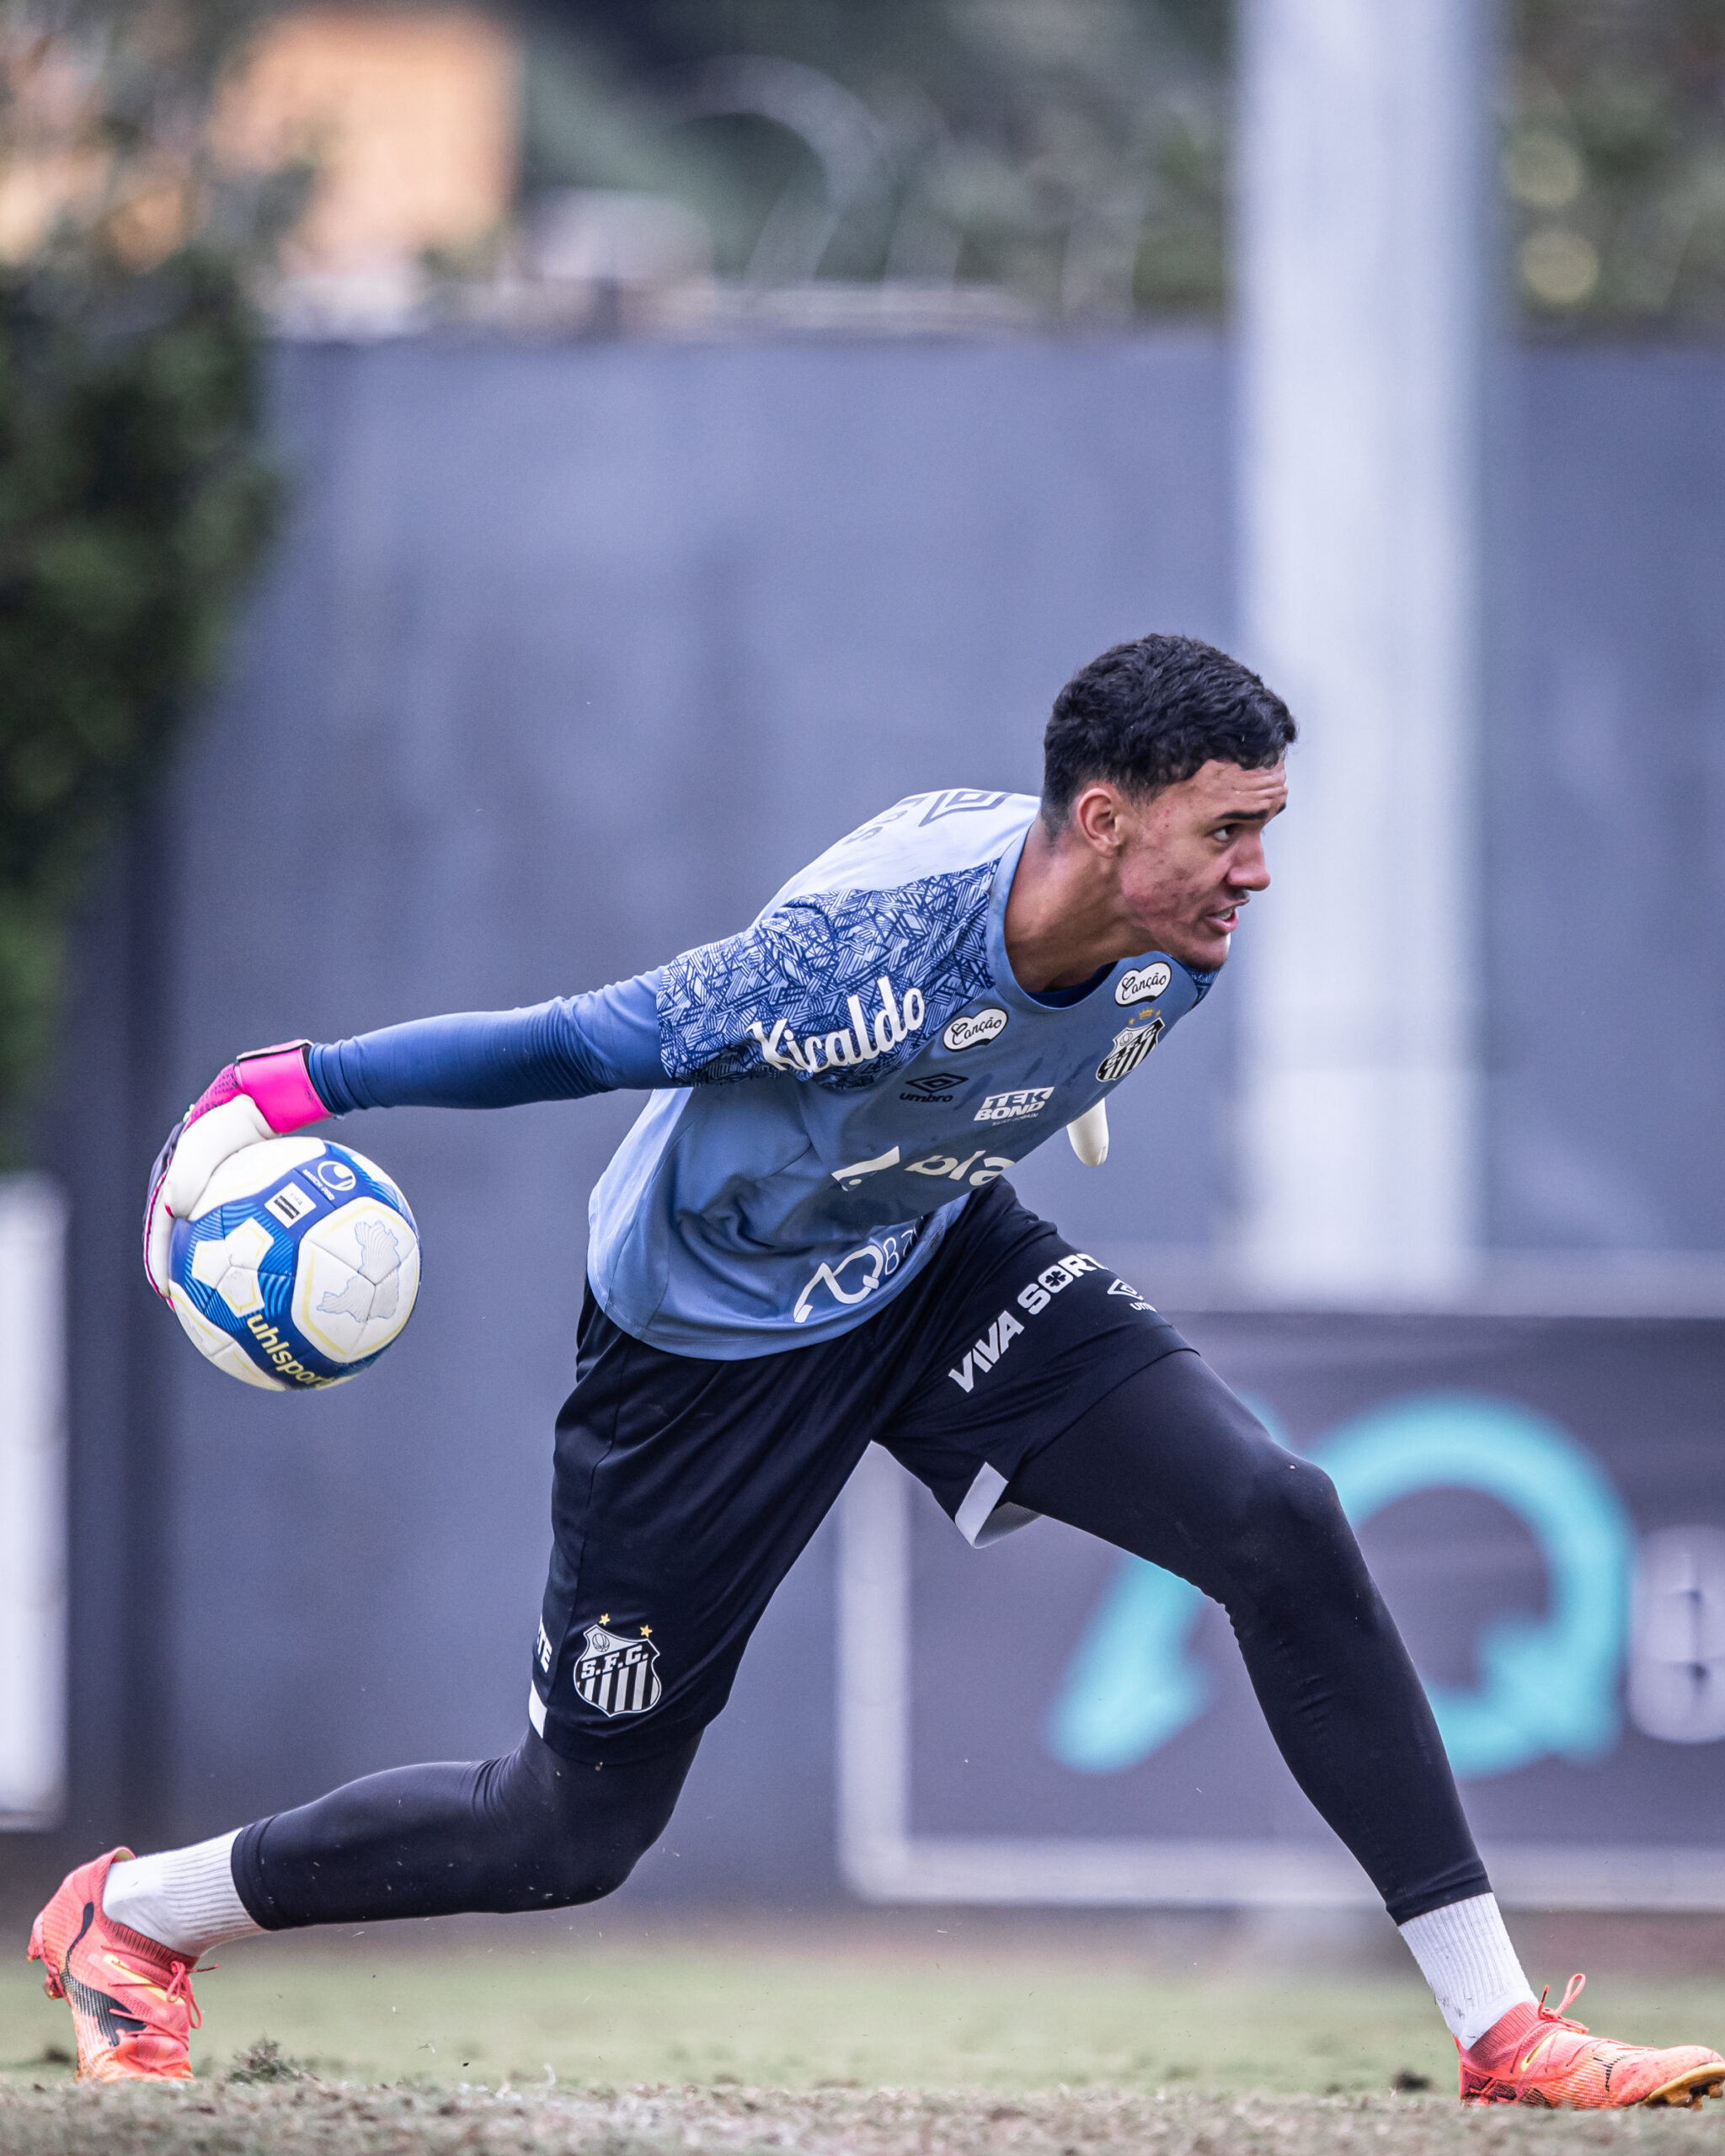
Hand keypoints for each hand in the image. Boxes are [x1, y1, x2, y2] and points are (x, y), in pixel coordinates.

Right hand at [143, 1042, 327, 1299]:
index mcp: (175, 1176)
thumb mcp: (206, 1144)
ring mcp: (224, 1185)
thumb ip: (189, 1172)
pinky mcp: (251, 1188)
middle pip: (185, 1233)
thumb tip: (178, 1211)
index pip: (160, 1224)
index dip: (158, 1258)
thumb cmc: (236, 1119)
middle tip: (190, 1301)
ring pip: (216, 1231)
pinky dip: (252, 1245)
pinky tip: (272, 1268)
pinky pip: (249, 1223)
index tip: (164, 1289)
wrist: (269, 1097)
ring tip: (227, 1293)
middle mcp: (197, 1182)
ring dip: (216, 1261)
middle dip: (183, 1267)